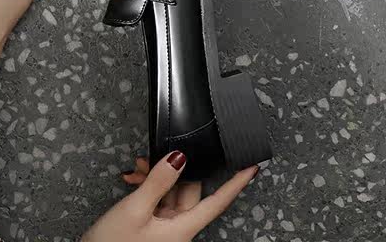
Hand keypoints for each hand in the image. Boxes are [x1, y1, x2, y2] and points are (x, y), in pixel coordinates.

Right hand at [81, 152, 257, 241]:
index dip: (235, 184)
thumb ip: (158, 182)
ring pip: (172, 193)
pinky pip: (160, 201)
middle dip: (174, 169)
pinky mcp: (154, 228)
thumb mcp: (135, 209)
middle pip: (189, 192)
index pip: (217, 202)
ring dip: (156, 177)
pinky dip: (148, 188)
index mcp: (182, 229)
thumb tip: (179, 159)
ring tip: (137, 169)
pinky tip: (134, 181)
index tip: (251, 168)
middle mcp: (179, 230)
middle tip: (152, 156)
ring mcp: (167, 229)